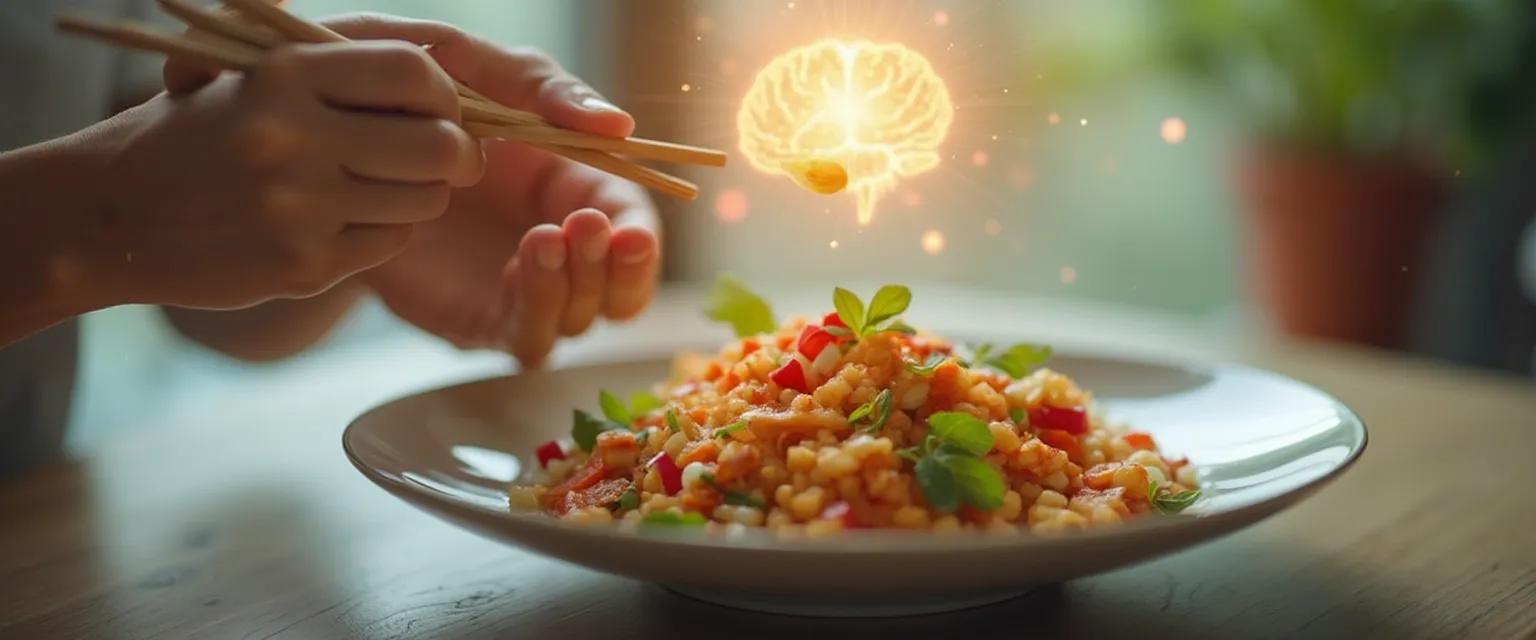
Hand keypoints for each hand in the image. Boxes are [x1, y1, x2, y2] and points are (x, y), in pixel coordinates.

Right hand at [98, 38, 481, 308]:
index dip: (444, 93)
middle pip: (439, 144)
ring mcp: (301, 207)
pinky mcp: (304, 265)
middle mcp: (295, 137)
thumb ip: (333, 65)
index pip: (413, 74)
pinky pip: (391, 242)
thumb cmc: (190, 136)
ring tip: (391, 187)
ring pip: (424, 200)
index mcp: (283, 75)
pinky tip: (354, 220)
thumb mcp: (245, 74)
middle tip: (455, 159)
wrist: (108, 218)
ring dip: (424, 194)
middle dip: (459, 153)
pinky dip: (388, 231)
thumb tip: (439, 63)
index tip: (443, 108)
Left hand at [308, 15, 661, 364]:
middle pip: (617, 292)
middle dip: (612, 268)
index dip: (641, 241)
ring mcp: (518, 290)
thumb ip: (550, 92)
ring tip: (542, 238)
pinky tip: (513, 269)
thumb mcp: (487, 74)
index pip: (634, 232)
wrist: (334, 139)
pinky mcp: (475, 318)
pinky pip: (524, 337)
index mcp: (575, 190)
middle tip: (582, 230)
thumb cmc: (420, 97)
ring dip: (572, 288)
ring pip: (575, 322)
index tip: (626, 229)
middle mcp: (558, 249)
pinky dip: (533, 311)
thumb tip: (621, 125)